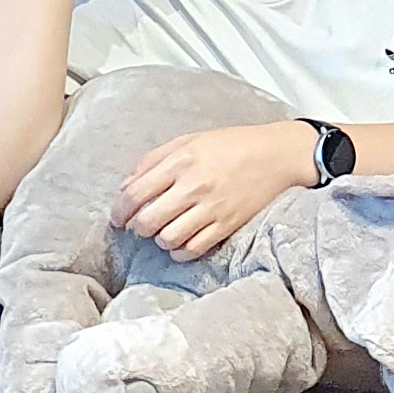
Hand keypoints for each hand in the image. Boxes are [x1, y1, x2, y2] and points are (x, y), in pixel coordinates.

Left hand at [115, 121, 322, 260]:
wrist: (276, 155)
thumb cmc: (231, 144)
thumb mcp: (189, 140)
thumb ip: (154, 160)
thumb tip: (125, 186)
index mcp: (181, 160)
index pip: (135, 193)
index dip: (119, 210)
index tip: (117, 218)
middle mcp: (194, 185)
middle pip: (148, 221)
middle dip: (137, 228)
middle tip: (139, 226)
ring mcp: (212, 207)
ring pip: (168, 238)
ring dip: (159, 240)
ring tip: (162, 232)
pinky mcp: (227, 224)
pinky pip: (193, 249)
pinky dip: (180, 251)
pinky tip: (179, 243)